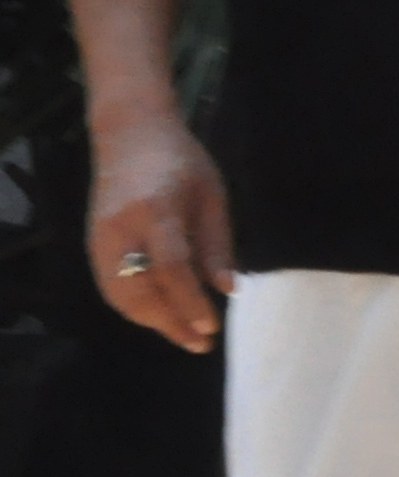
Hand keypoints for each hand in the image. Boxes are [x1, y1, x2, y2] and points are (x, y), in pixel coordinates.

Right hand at [88, 103, 233, 353]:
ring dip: (151, 320)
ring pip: (119, 295)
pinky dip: (133, 306)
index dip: (190, 302)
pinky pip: (110, 285)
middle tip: (200, 343)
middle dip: (169, 323)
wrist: (130, 134)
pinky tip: (160, 314)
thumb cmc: (182, 161)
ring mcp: (100, 237)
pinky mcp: (92, 242)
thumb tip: (227, 290)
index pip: (172, 268)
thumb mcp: (212, 196)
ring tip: (184, 334)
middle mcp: (121, 229)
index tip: (212, 327)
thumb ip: (217, 245)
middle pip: (139, 290)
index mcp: (156, 211)